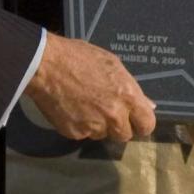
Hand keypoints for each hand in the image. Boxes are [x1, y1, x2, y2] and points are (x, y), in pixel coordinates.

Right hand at [22, 33, 155, 141]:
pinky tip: (72, 108)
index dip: (142, 124)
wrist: (46, 65)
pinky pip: (83, 134)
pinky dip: (80, 125)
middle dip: (118, 126)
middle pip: (125, 135)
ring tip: (86, 105)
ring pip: (103, 135)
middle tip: (107, 111)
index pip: (147, 124)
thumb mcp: (112, 65)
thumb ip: (131, 87)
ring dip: (99, 125)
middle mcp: (114, 115)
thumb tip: (148, 105)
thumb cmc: (79, 57)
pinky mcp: (75, 133)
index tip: (136, 121)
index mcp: (127, 96)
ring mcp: (94, 126)